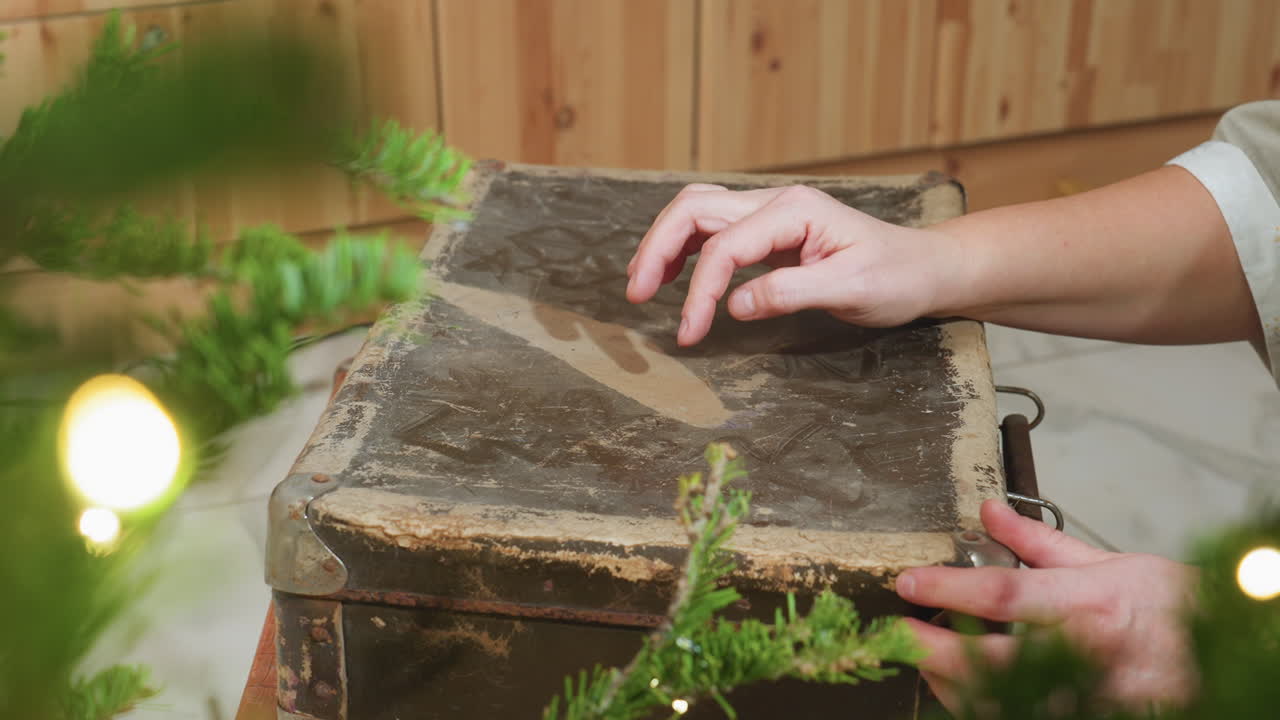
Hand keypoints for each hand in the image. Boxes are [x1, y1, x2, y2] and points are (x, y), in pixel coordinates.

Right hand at [624, 184, 964, 345]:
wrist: (923, 269)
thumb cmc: (896, 278)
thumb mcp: (851, 290)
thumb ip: (790, 293)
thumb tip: (732, 305)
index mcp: (794, 211)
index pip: (724, 245)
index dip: (699, 290)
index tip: (689, 331)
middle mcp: (776, 202)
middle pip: (694, 210)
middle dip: (658, 250)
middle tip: (636, 294)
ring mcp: (771, 212)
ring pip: (697, 212)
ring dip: (664, 244)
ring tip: (642, 284)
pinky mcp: (770, 229)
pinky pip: (714, 228)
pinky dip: (685, 248)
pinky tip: (674, 273)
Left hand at [896, 500, 1196, 712]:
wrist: (1237, 656)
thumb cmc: (1178, 610)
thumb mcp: (1118, 563)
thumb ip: (1043, 543)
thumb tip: (990, 513)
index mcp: (1091, 603)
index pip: (1002, 596)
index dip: (946, 590)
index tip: (908, 584)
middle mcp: (1088, 654)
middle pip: (989, 658)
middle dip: (930, 648)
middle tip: (899, 633)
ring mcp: (1089, 697)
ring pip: (999, 700)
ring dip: (952, 683)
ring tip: (928, 661)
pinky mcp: (1089, 717)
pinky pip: (1021, 717)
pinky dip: (987, 705)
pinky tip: (969, 690)